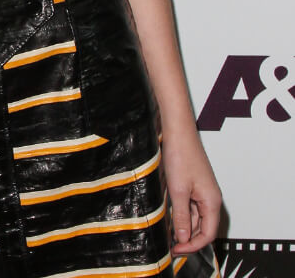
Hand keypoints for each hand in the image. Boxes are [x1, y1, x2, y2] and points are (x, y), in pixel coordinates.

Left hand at [162, 127, 220, 255]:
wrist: (178, 131)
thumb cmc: (181, 155)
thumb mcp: (178, 190)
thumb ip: (182, 216)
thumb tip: (184, 238)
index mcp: (211, 201)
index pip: (208, 234)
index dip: (193, 245)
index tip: (177, 249)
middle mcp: (210, 198)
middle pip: (203, 227)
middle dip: (188, 238)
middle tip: (171, 245)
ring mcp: (202, 191)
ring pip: (196, 217)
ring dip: (184, 226)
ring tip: (168, 232)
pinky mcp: (194, 184)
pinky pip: (191, 205)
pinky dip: (182, 213)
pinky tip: (170, 215)